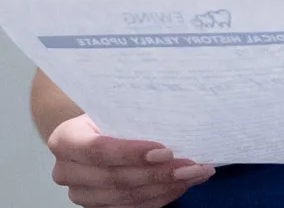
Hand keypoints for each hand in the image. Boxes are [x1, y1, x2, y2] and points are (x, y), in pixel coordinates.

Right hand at [47, 114, 214, 207]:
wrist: (95, 133)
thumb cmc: (110, 116)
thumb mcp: (118, 108)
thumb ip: (137, 115)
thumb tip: (182, 117)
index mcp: (65, 139)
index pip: (96, 149)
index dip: (131, 153)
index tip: (166, 152)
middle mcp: (66, 171)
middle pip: (114, 178)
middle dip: (158, 173)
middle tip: (192, 166)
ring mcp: (81, 193)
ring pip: (125, 197)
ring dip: (165, 187)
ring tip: (196, 174)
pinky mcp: (98, 207)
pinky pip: (132, 207)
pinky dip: (161, 196)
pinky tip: (183, 184)